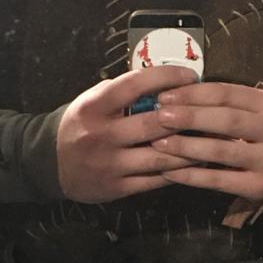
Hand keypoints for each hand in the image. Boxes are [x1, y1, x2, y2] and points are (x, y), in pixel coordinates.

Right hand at [56, 66, 196, 202]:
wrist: (51, 164)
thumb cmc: (82, 125)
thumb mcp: (92, 100)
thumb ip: (123, 92)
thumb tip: (165, 81)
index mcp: (94, 107)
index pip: (135, 85)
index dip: (167, 77)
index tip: (190, 75)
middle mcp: (101, 135)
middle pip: (153, 123)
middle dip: (186, 115)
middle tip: (208, 109)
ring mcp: (110, 164)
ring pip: (160, 157)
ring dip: (190, 147)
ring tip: (211, 137)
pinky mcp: (118, 187)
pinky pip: (156, 179)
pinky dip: (178, 170)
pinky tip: (194, 161)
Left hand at [151, 82, 262, 202]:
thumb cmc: (260, 135)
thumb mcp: (251, 111)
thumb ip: (222, 104)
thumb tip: (174, 98)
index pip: (226, 93)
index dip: (192, 94)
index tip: (164, 96)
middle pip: (226, 120)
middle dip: (190, 117)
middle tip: (160, 117)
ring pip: (221, 150)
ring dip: (186, 146)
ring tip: (159, 144)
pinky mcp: (258, 186)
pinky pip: (218, 180)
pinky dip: (191, 176)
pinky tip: (169, 172)